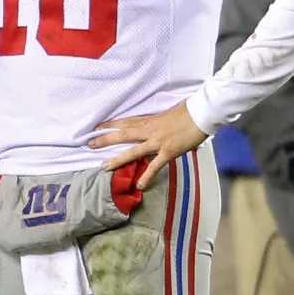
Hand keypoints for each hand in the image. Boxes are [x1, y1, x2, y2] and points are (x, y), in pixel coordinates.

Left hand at [88, 102, 209, 189]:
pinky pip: (155, 165)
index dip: (111, 124)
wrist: (202, 113)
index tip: (97, 126)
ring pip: (134, 151)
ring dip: (118, 159)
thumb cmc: (190, 109)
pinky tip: (139, 185)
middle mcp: (151, 131)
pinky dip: (147, 175)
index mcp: (151, 120)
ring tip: (104, 167)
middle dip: (106, 139)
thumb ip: (161, 118)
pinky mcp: (169, 151)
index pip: (126, 122)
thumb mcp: (171, 111)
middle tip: (90, 144)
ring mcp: (158, 142)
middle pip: (124, 134)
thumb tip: (161, 121)